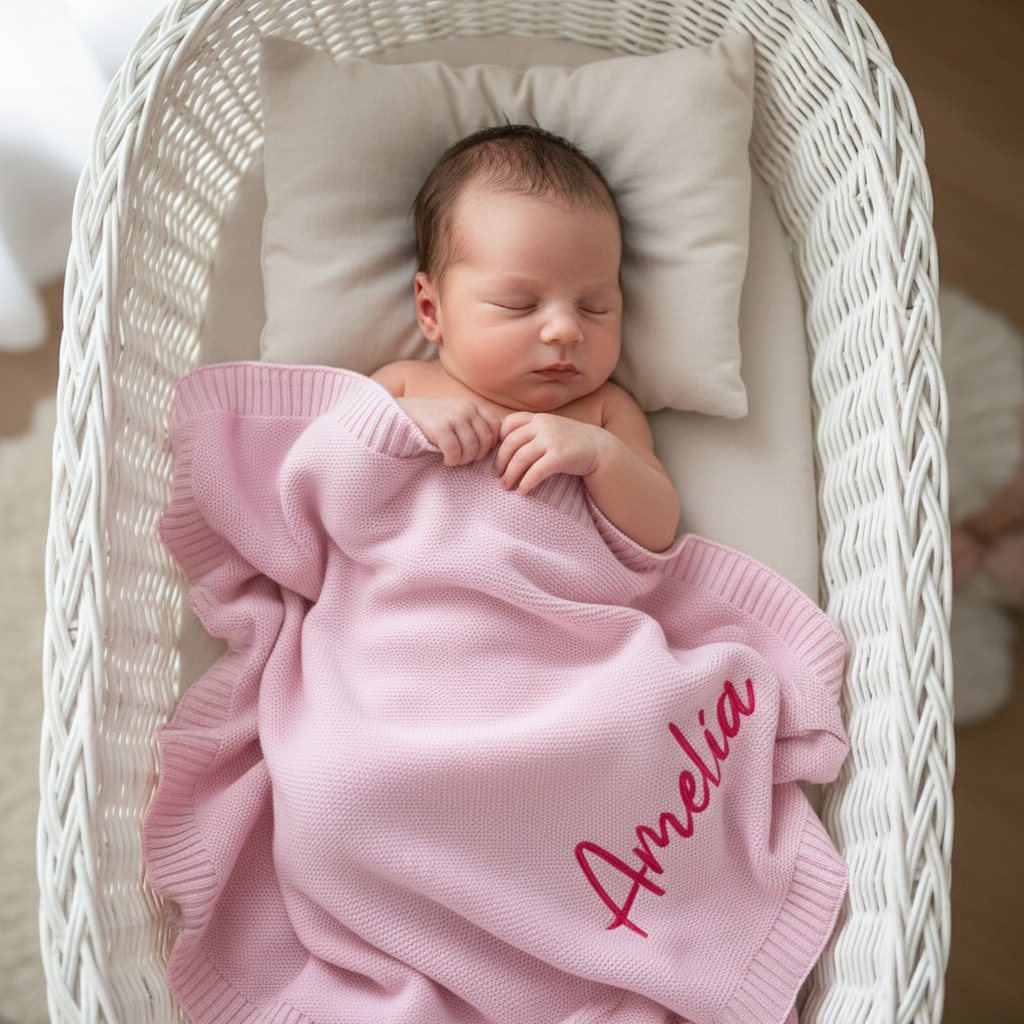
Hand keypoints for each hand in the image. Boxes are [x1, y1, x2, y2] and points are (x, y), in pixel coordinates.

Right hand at [396, 396, 500, 466]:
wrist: (400, 413)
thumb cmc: (429, 419)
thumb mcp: (454, 414)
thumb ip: (472, 423)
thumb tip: (494, 444)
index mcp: (471, 404)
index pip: (496, 426)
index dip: (490, 443)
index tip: (478, 451)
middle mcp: (465, 408)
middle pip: (485, 441)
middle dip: (476, 455)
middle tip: (463, 458)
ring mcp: (453, 417)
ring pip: (472, 449)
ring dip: (463, 460)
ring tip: (453, 459)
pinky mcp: (440, 428)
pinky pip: (455, 453)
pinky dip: (452, 461)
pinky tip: (445, 459)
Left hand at [493, 412, 609, 493]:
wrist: (600, 448)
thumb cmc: (571, 442)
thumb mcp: (551, 429)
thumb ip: (532, 432)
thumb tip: (503, 445)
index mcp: (539, 418)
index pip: (510, 423)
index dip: (499, 439)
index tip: (497, 454)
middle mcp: (544, 425)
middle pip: (511, 443)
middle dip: (500, 461)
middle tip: (496, 475)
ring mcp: (552, 440)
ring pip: (521, 458)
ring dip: (510, 475)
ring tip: (505, 486)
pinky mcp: (560, 456)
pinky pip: (536, 471)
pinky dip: (526, 483)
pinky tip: (523, 491)